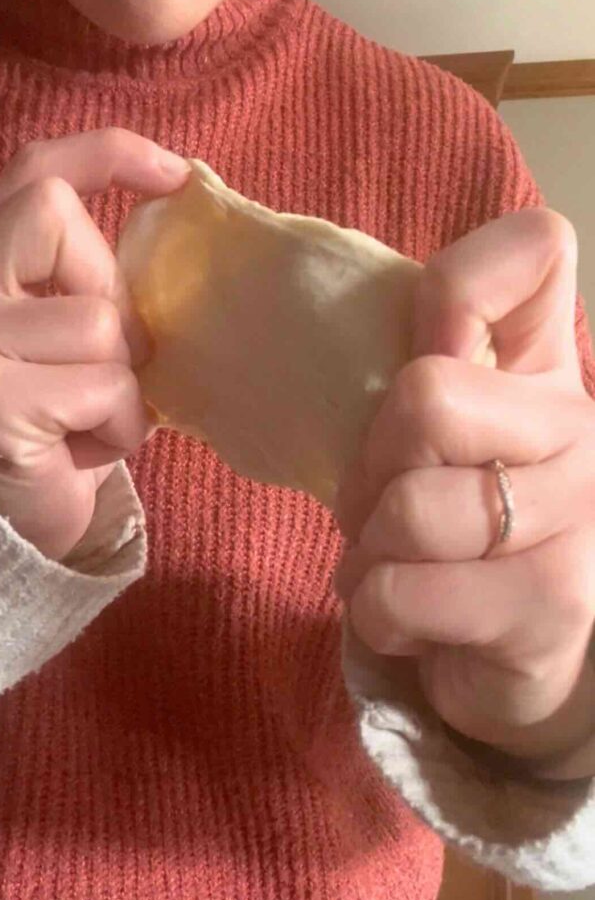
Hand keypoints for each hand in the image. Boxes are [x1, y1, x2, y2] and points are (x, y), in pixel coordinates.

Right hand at [0, 128, 189, 559]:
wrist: (5, 531)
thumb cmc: (52, 432)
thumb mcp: (70, 344)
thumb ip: (89, 285)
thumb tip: (173, 226)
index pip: (31, 172)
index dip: (107, 154)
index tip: (177, 176)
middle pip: (55, 217)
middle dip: (112, 292)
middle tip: (109, 362)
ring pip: (99, 319)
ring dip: (122, 382)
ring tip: (91, 422)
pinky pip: (103, 387)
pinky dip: (117, 427)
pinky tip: (82, 450)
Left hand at [335, 208, 594, 775]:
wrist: (505, 650)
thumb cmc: (449, 524)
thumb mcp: (427, 435)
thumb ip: (408, 369)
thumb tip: (329, 322)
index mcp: (541, 364)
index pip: (535, 249)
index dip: (459, 283)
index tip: (425, 350)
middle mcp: (578, 422)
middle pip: (426, 395)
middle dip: (368, 471)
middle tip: (380, 507)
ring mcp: (577, 513)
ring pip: (411, 507)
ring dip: (370, 553)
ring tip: (397, 566)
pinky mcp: (552, 604)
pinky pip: (405, 594)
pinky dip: (377, 613)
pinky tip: (413, 618)